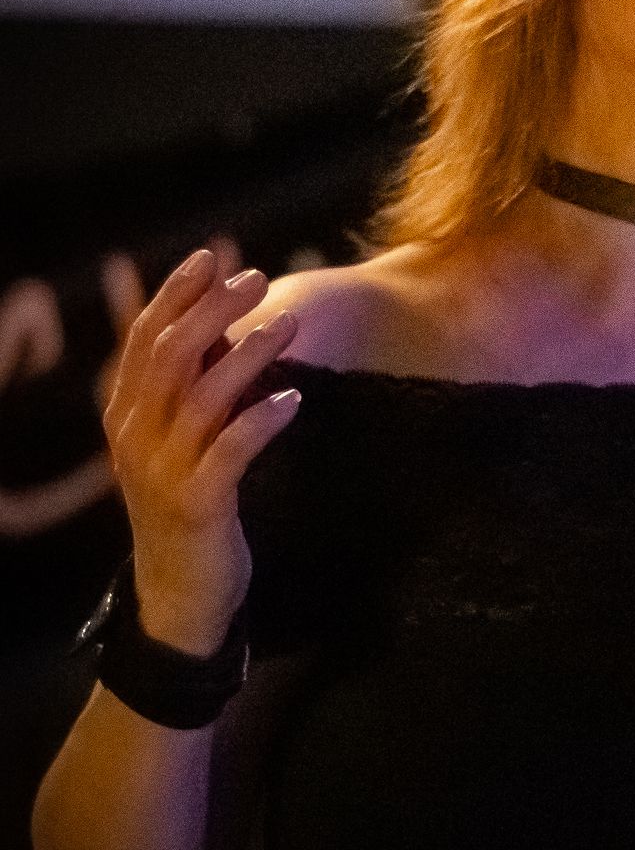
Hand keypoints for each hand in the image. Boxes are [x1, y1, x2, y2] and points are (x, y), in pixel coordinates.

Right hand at [101, 247, 300, 654]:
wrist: (180, 592)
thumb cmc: (190, 502)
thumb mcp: (180, 440)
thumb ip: (191, 385)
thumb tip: (218, 321)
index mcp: (127, 414)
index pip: (144, 338)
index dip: (177, 294)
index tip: (214, 257)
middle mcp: (136, 437)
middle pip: (170, 355)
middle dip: (214, 311)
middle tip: (260, 281)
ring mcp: (163, 472)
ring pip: (201, 397)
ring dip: (247, 355)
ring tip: (289, 325)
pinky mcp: (198, 504)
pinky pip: (230, 452)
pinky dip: (261, 420)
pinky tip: (292, 399)